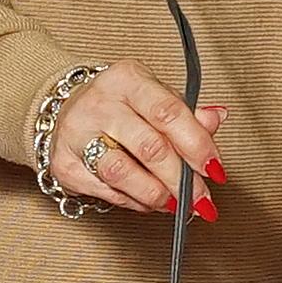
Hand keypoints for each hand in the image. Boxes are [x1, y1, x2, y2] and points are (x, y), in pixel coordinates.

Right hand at [51, 64, 224, 219]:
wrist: (66, 111)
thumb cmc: (118, 105)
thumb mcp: (154, 98)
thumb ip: (186, 113)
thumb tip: (217, 118)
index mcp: (128, 79)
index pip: (169, 113)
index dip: (197, 145)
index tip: (215, 169)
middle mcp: (100, 103)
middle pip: (150, 147)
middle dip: (181, 180)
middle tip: (200, 199)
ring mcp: (77, 134)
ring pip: (124, 173)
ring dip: (156, 195)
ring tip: (174, 202)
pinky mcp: (64, 164)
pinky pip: (107, 191)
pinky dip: (134, 202)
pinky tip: (148, 201)